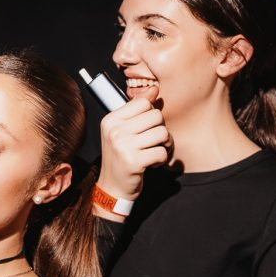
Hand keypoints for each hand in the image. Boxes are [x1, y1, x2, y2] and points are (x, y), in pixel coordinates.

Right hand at [97, 85, 170, 201]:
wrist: (112, 187)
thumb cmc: (121, 157)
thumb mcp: (123, 130)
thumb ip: (137, 110)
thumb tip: (154, 89)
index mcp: (110, 120)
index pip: (144, 103)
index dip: (151, 115)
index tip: (145, 129)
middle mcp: (114, 131)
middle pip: (156, 116)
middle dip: (160, 130)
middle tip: (153, 143)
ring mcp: (122, 146)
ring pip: (162, 133)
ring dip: (164, 145)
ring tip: (154, 152)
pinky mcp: (133, 162)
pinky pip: (161, 152)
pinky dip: (161, 160)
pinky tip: (152, 164)